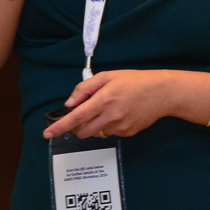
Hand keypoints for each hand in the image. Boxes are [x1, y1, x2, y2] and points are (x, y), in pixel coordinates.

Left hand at [44, 70, 192, 139]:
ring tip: (110, 107)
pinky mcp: (127, 133)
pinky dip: (109, 125)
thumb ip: (85, 88)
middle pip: (83, 131)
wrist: (162, 92)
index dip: (59, 127)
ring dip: (95, 124)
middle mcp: (110, 116)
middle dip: (77, 126)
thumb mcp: (108, 76)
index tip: (47, 133)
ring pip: (97, 132)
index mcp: (103, 99)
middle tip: (84, 114)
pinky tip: (121, 113)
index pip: (75, 117)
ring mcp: (120, 127)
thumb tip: (70, 104)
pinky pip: (111, 133)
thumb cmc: (136, 81)